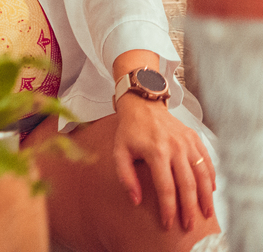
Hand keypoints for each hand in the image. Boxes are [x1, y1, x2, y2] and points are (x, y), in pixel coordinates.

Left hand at [111, 94, 215, 231]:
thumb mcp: (119, 152)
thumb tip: (136, 200)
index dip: (168, 208)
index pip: (165, 187)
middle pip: (187, 185)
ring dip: (205, 197)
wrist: (142, 105)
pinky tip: (211, 191)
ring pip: (202, 175)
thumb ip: (126, 176)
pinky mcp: (195, 139)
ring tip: (206, 213)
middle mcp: (175, 147)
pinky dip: (211, 178)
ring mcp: (188, 143)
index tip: (169, 223)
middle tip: (190, 225)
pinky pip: (207, 162)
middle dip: (189, 208)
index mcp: (156, 152)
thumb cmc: (129, 130)